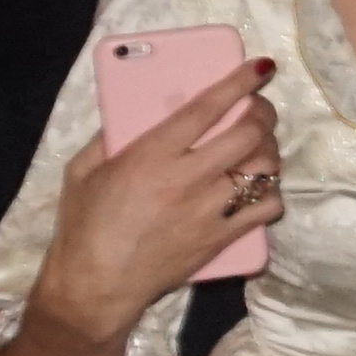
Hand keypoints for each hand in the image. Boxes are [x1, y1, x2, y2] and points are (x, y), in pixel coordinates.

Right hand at [27, 57, 280, 331]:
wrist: (95, 286)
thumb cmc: (84, 226)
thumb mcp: (83, 171)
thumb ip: (109, 137)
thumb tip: (133, 114)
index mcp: (151, 156)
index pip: (206, 109)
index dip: (237, 83)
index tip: (258, 68)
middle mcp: (187, 179)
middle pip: (248, 135)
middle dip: (263, 114)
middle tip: (259, 109)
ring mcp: (210, 210)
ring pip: (265, 170)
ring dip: (270, 151)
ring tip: (261, 146)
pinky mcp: (222, 239)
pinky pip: (267, 209)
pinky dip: (271, 193)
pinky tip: (260, 187)